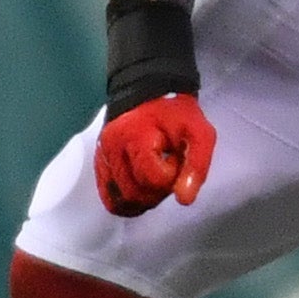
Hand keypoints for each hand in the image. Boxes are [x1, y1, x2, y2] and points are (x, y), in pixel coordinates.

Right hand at [95, 93, 215, 216]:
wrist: (149, 94)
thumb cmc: (173, 113)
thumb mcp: (199, 133)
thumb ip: (197, 165)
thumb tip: (184, 199)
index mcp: (134, 136)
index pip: (153, 179)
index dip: (171, 173)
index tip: (174, 157)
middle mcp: (111, 148)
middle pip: (135, 194)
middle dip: (157, 190)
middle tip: (166, 169)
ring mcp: (102, 158)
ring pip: (121, 201)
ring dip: (143, 198)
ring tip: (154, 177)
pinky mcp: (100, 166)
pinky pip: (110, 200)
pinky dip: (127, 202)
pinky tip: (141, 190)